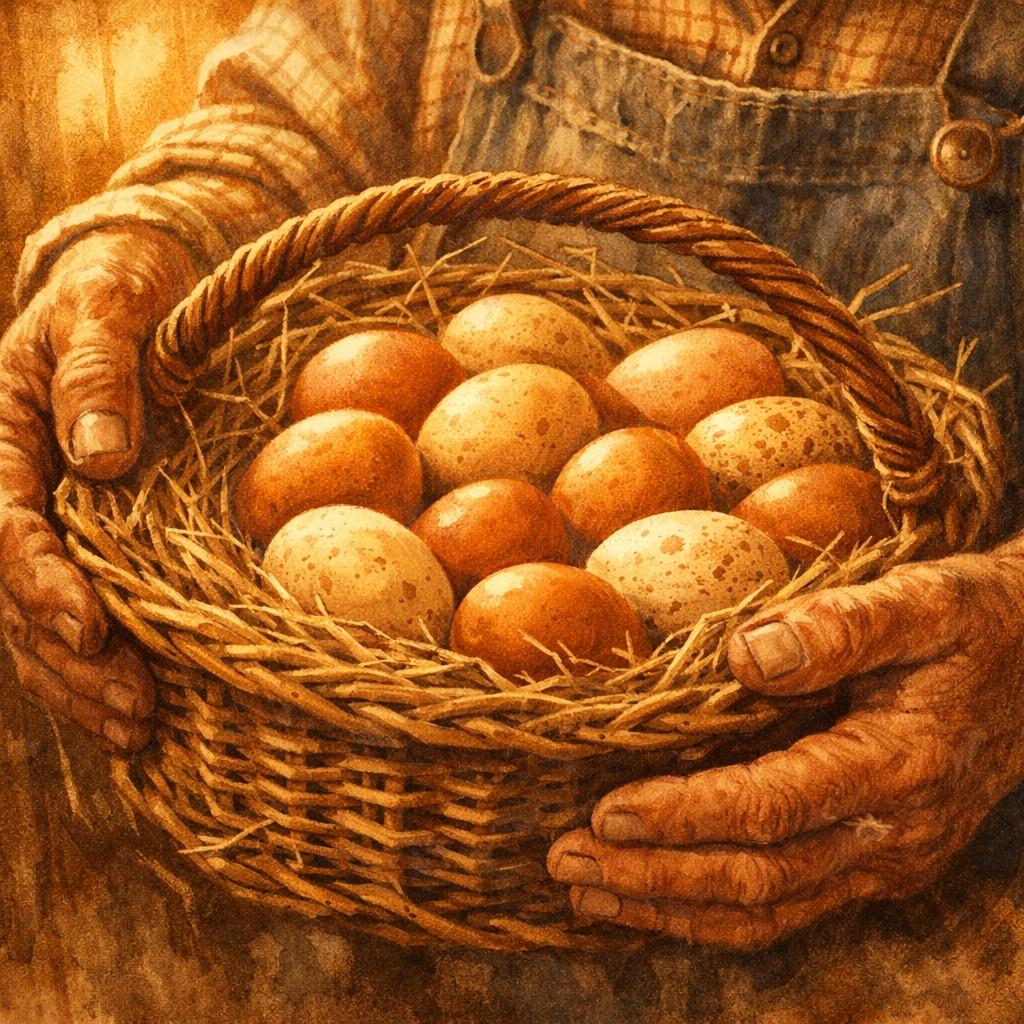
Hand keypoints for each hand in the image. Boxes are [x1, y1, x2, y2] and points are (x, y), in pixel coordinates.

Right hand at [0, 227, 197, 749]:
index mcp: (0, 434)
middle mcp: (9, 485)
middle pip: (17, 592)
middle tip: (135, 711)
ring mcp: (39, 516)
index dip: (41, 583)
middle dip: (71, 659)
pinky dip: (96, 665)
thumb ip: (98, 375)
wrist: (132, 282)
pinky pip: (71, 610)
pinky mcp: (78, 536)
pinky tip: (135, 712)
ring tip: (140, 733)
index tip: (90, 630)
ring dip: (83, 682)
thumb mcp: (110, 306)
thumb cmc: (122, 286)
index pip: (4, 524)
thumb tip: (100, 459)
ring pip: (37, 618)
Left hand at [547, 547, 1023, 949]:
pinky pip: (785, 903)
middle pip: (757, 877)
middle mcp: (893, 832)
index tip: (608, 810)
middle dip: (655, 876)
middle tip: (567, 859)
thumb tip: (743, 654)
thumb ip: (840, 626)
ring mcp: (885, 859)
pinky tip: (655, 899)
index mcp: (899, 764)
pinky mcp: (872, 863)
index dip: (687, 815)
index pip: (773, 807)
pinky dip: (712, 911)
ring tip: (587, 890)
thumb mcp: (922, 602)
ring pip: (767, 909)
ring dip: (670, 907)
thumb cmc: (975, 623)